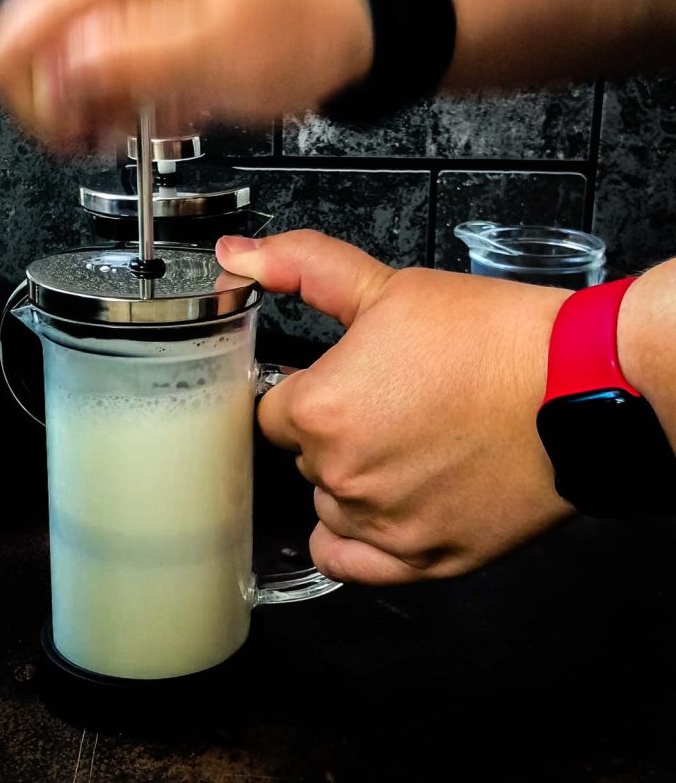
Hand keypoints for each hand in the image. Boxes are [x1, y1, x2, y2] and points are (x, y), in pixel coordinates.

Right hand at [0, 0, 371, 148]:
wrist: (335, 22)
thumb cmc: (293, 26)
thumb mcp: (214, 50)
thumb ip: (130, 60)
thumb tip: (61, 74)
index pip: (19, 36)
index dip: (34, 98)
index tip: (68, 132)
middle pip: (29, 55)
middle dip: (57, 109)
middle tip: (99, 138)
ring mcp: (119, 6)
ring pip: (60, 73)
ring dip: (85, 115)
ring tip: (129, 132)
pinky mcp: (136, 34)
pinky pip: (96, 79)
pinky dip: (111, 110)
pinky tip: (140, 122)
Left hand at [216, 230, 573, 584]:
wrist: (577, 386)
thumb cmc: (491, 338)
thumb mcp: (387, 286)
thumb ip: (301, 267)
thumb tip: (238, 254)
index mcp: (320, 410)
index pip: (271, 412)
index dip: (306, 393)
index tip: (341, 384)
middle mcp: (342, 475)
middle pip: (305, 457)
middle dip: (332, 432)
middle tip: (388, 404)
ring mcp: (382, 524)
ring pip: (331, 504)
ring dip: (352, 482)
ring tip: (407, 446)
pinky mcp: (425, 558)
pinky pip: (353, 563)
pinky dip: (359, 538)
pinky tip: (386, 506)